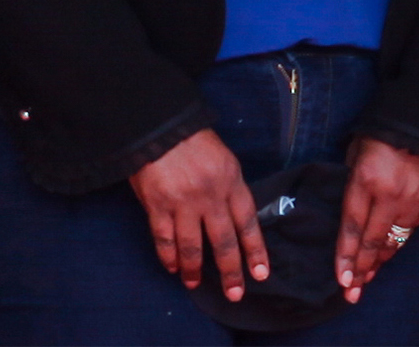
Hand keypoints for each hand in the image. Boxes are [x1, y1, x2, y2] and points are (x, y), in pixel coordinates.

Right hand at [130, 128, 266, 301]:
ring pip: (192, 246)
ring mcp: (183, 202)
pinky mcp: (157, 205)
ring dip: (194, 269)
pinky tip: (171, 267)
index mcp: (231, 182)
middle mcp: (210, 196)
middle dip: (230, 271)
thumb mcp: (224, 160)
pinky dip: (168, 256)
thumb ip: (229, 189)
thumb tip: (234, 221)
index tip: (261, 274)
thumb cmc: (193, 140)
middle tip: (235, 294)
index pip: (248, 223)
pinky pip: (164, 238)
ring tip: (195, 283)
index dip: (255, 251)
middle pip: (223, 241)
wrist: (159, 125)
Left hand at [333, 135, 418, 300]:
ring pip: (393, 243)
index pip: (352, 226)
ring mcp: (412, 204)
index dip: (345, 256)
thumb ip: (352, 186)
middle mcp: (390, 197)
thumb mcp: (356, 154)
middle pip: (372, 242)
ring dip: (378, 263)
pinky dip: (395, 246)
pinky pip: (408, 233)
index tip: (341, 279)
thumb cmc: (382, 137)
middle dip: (360, 270)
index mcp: (367, 180)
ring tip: (365, 280)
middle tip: (351, 293)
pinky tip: (384, 255)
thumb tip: (351, 217)